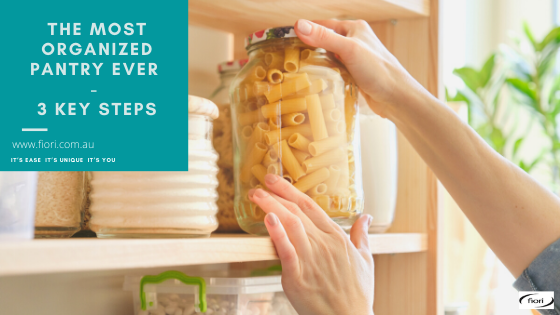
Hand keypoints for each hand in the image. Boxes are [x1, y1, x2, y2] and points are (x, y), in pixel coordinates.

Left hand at [248, 174, 373, 314]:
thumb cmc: (357, 294)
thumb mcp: (366, 260)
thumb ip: (362, 236)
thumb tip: (366, 217)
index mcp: (337, 237)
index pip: (310, 207)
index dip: (291, 191)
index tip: (276, 181)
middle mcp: (323, 244)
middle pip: (297, 212)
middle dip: (276, 194)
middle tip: (261, 182)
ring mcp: (311, 258)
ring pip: (290, 224)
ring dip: (271, 206)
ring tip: (257, 196)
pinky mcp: (298, 276)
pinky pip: (286, 250)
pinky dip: (277, 233)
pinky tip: (268, 219)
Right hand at [294, 18, 430, 118]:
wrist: (396, 97)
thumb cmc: (378, 71)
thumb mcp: (348, 50)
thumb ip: (324, 37)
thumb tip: (300, 25)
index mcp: (354, 28)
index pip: (323, 25)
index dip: (305, 31)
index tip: (287, 39)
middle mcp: (355, 41)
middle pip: (324, 42)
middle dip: (309, 49)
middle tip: (290, 58)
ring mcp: (355, 59)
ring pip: (329, 58)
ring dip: (317, 64)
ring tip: (300, 71)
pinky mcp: (355, 75)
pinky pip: (334, 71)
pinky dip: (326, 75)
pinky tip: (317, 82)